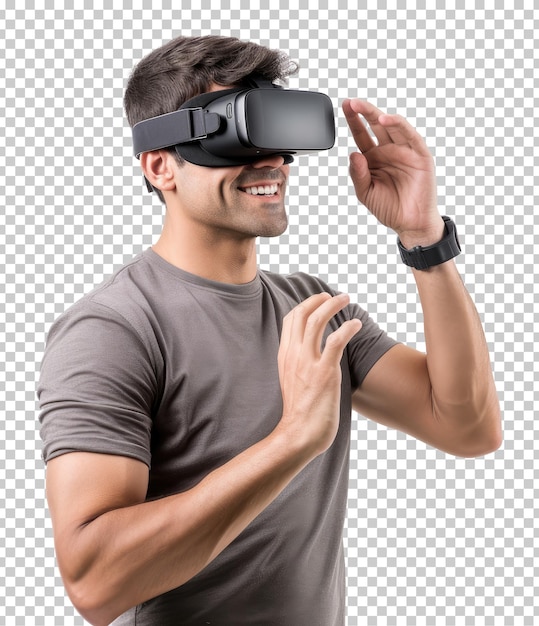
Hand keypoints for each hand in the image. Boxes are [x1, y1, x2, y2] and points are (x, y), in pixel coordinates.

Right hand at [276, 293, 361, 456]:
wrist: (299, 434)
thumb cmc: (300, 412)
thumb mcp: (291, 380)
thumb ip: (298, 363)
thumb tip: (310, 354)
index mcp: (285, 355)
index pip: (290, 319)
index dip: (306, 305)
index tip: (319, 301)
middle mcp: (294, 354)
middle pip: (302, 314)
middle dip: (319, 299)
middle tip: (334, 296)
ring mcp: (308, 362)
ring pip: (317, 320)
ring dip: (333, 305)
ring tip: (347, 300)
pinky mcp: (325, 372)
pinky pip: (336, 340)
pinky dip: (348, 328)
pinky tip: (357, 325)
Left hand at [343, 99, 444, 247]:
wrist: (410, 223)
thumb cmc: (389, 208)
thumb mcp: (366, 192)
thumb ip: (358, 174)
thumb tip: (353, 154)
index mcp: (374, 158)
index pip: (361, 134)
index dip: (353, 121)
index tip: (343, 108)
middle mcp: (389, 151)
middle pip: (375, 125)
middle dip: (362, 112)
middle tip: (349, 103)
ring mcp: (405, 151)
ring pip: (391, 126)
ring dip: (377, 115)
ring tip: (362, 108)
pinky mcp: (420, 155)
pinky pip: (409, 136)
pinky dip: (399, 125)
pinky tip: (386, 120)